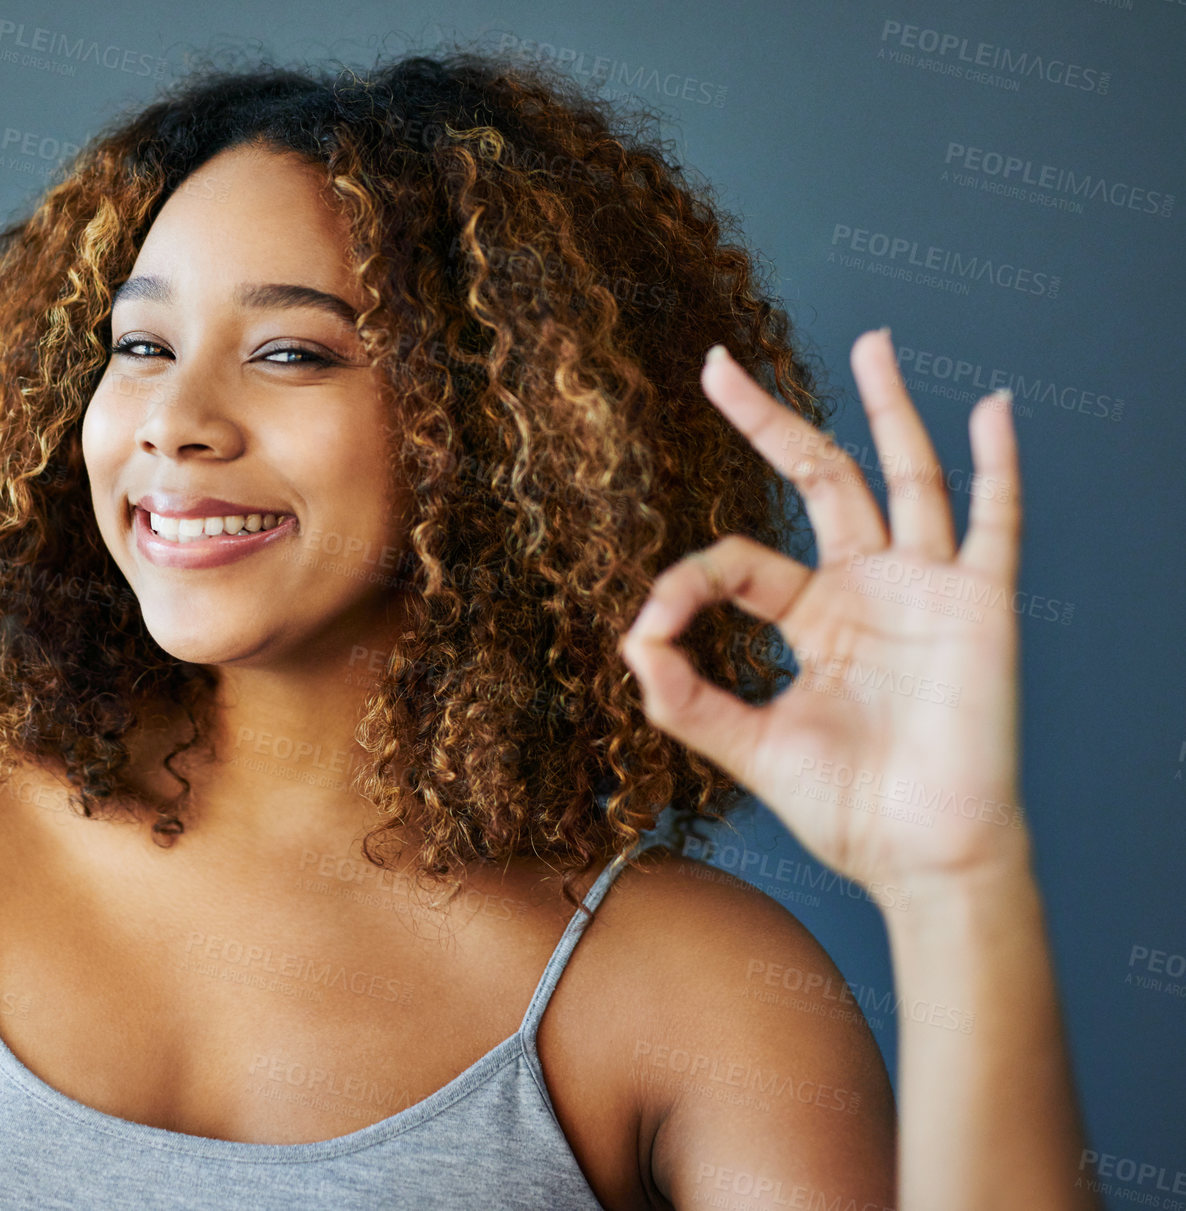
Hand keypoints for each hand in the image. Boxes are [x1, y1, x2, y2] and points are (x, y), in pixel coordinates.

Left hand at [621, 329, 1029, 895]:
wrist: (924, 856)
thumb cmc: (848, 809)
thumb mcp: (749, 747)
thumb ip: (687, 699)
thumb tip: (629, 642)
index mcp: (813, 618)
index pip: (739, 561)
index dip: (687, 582)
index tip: (653, 626)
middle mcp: (866, 589)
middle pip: (815, 479)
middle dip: (767, 421)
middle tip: (716, 363)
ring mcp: (924, 589)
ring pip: (903, 476)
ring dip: (886, 409)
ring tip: (870, 341)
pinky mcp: (979, 605)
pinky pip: (993, 521)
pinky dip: (997, 466)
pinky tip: (990, 409)